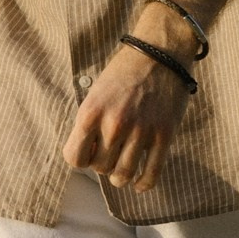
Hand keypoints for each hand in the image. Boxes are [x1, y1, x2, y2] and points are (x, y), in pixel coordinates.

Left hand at [63, 41, 190, 190]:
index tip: (88, 153)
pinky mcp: (164, 135)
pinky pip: (151, 174)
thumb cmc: (123, 73)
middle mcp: (114, 125)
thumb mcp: (95, 93)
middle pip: (99, 168)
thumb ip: (88, 123)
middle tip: (109, 155)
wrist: (159, 54)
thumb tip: (85, 155)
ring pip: (122, 176)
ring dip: (119, 177)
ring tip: (121, 170)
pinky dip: (143, 183)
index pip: (74, 158)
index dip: (80, 159)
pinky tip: (139, 183)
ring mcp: (141, 132)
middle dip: (101, 165)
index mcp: (91, 112)